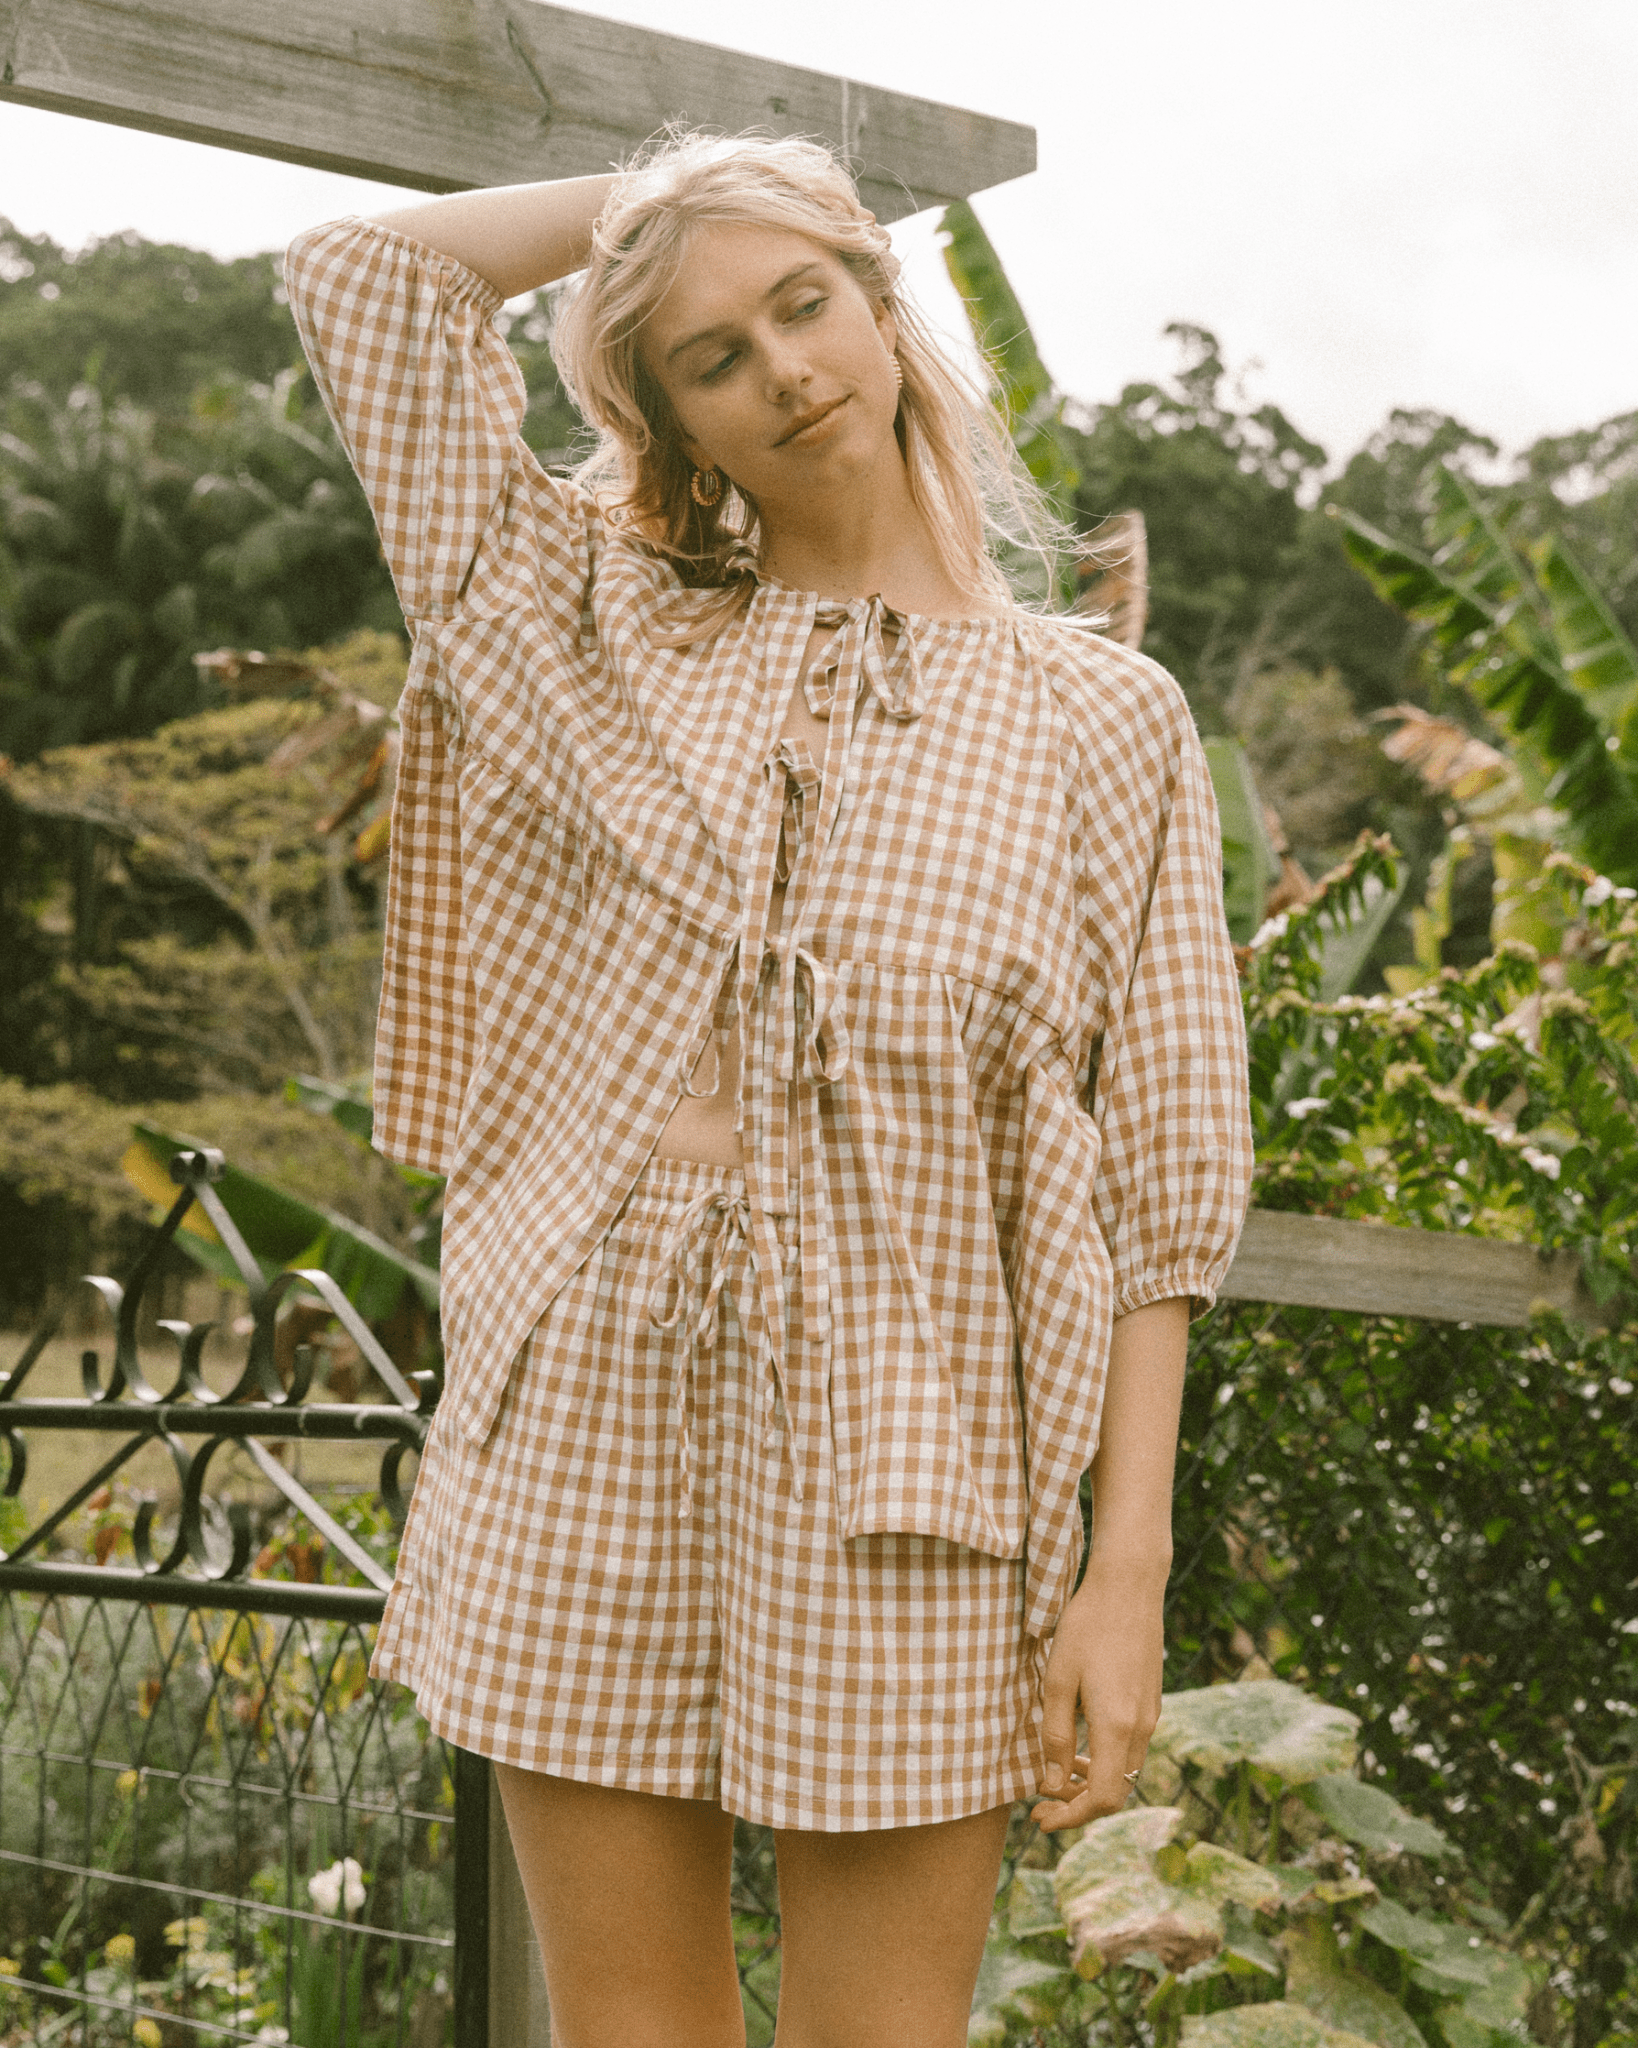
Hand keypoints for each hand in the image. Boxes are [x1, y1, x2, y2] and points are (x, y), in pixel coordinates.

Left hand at [1031, 1556, 1166, 1830]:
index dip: (1072, 1817)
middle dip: (1078, 1804)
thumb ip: (1056, 1737)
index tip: (1041, 1819)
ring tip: (1057, 1774)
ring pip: (1124, 1770)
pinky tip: (1081, 1744)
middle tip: (1041, 1805)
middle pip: (1116, 1791)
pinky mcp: (1151, 1700)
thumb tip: (1052, 1786)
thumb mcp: (1057, 1680)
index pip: (1102, 1798)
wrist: (1129, 1586)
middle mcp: (1142, 1727)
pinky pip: (1130, 1747)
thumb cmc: (1087, 1627)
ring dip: (1092, 1781)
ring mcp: (1151, 1714)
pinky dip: (1105, 1758)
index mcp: (1117, 1726)